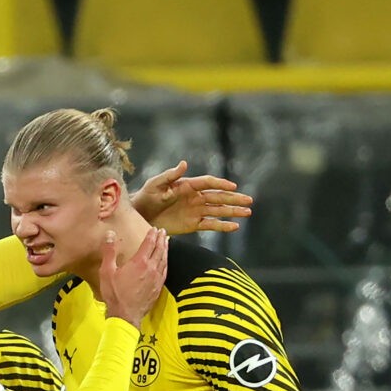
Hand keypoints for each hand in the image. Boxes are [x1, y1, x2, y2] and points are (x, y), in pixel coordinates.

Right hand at [97, 227, 168, 328]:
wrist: (125, 315)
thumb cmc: (115, 294)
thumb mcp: (107, 271)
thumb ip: (109, 252)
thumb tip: (110, 234)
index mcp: (139, 262)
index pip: (149, 244)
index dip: (152, 235)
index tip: (154, 229)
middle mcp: (151, 268)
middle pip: (159, 250)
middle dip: (161, 239)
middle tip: (163, 232)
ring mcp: (156, 278)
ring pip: (164, 260)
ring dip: (165, 249)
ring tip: (166, 242)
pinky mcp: (158, 287)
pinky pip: (165, 271)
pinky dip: (166, 262)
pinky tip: (165, 261)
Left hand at [131, 161, 253, 235]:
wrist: (140, 215)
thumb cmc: (146, 196)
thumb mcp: (156, 184)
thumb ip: (170, 175)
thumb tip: (184, 164)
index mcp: (188, 185)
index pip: (209, 183)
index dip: (221, 184)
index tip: (233, 187)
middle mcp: (195, 197)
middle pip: (219, 197)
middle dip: (234, 199)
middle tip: (249, 200)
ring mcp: (195, 211)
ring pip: (218, 211)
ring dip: (233, 211)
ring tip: (248, 212)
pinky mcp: (193, 224)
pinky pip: (211, 225)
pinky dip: (222, 225)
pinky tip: (234, 226)